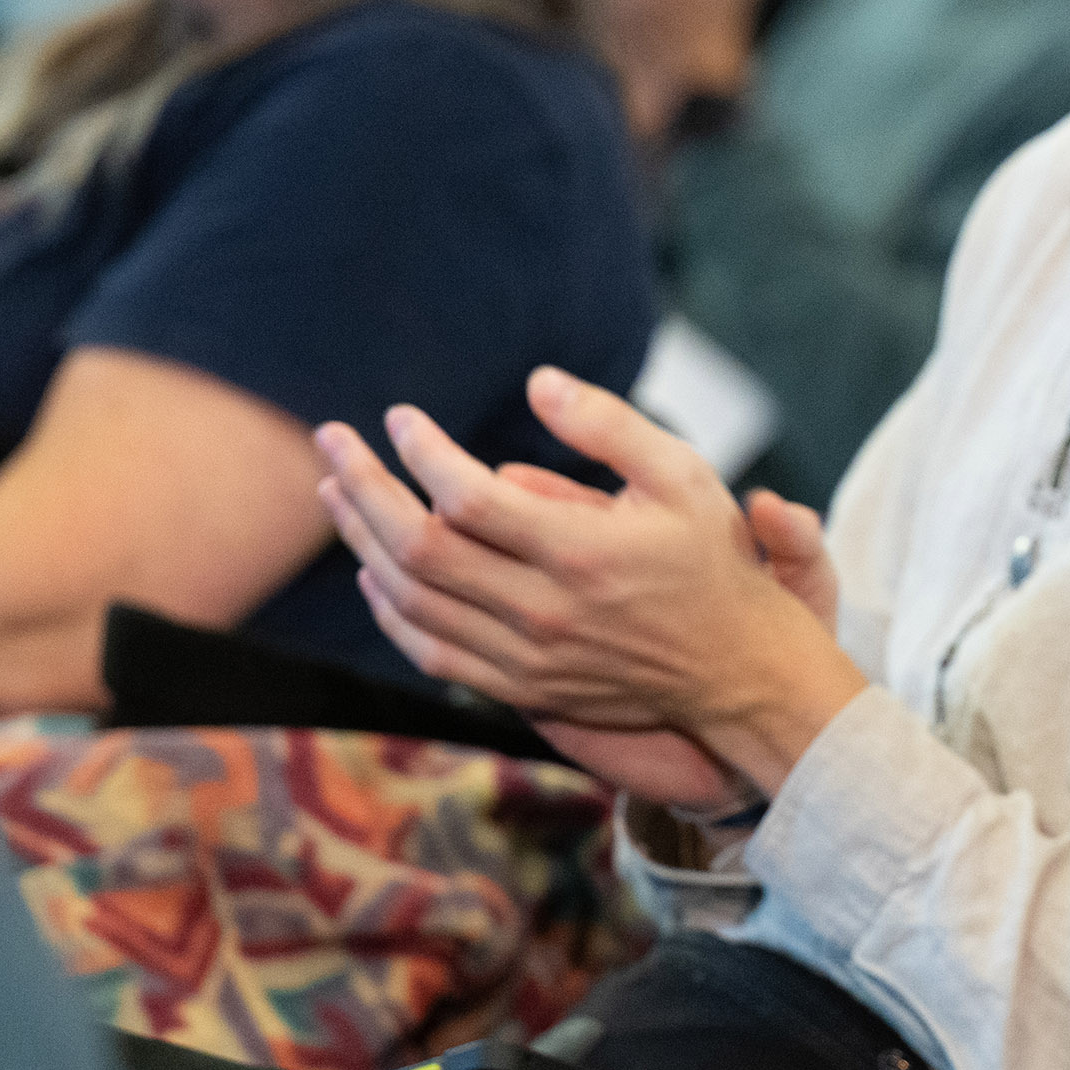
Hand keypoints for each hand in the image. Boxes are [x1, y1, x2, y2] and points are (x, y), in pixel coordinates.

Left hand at [311, 366, 863, 792]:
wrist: (737, 671)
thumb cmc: (712, 560)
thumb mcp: (683, 475)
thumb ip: (609, 426)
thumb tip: (535, 383)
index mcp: (581, 552)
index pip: (467, 499)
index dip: (421, 452)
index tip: (402, 417)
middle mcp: (545, 611)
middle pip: (419, 550)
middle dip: (363, 487)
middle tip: (332, 438)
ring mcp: (527, 657)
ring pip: (411, 602)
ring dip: (361, 541)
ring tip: (336, 490)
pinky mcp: (521, 687)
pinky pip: (430, 651)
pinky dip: (389, 610)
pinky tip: (372, 569)